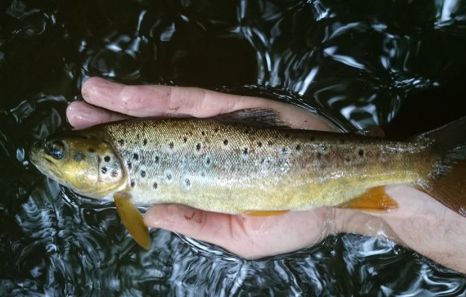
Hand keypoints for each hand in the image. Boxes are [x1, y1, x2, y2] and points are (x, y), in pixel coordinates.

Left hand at [67, 77, 387, 257]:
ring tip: (86, 97)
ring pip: (163, 113)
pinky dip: (154, 98)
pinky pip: (189, 102)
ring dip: (123, 105)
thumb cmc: (294, 220)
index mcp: (204, 182)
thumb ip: (196, 222)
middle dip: (112, 127)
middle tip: (73, 118)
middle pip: (152, 136)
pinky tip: (124, 94)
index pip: (155, 169)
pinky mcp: (237, 110)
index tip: (87, 157)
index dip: (122, 162)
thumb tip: (153, 214)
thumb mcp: (238, 236)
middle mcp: (207, 152)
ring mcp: (220, 128)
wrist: (341, 194)